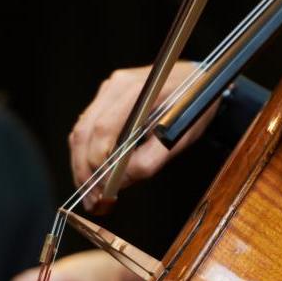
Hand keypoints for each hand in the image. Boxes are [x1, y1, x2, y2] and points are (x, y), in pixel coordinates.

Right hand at [69, 61, 218, 209]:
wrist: (201, 81)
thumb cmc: (195, 106)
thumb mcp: (181, 136)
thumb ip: (150, 159)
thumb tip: (120, 181)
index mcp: (137, 91)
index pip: (105, 128)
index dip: (99, 160)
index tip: (104, 187)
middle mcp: (116, 86)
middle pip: (85, 130)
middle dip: (85, 168)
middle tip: (92, 199)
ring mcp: (108, 90)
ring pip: (80, 130)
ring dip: (81, 164)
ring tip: (90, 194)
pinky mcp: (106, 99)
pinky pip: (87, 128)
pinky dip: (85, 154)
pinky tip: (92, 175)